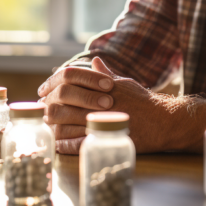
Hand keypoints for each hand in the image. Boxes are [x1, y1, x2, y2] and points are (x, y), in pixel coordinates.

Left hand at [40, 57, 205, 154]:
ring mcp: (100, 121)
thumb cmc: (143, 102)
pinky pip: (77, 142)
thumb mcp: (124, 83)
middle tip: (42, 115)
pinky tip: (59, 143)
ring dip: (53, 127)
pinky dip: (65, 143)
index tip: (43, 95)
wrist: (162, 121)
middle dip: (48, 110)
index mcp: (99, 86)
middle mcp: (97, 102)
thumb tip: (95, 61)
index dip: (50, 89)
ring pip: (65, 124)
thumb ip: (105, 74)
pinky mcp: (104, 139)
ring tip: (47, 129)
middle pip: (61, 105)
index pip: (66, 84)